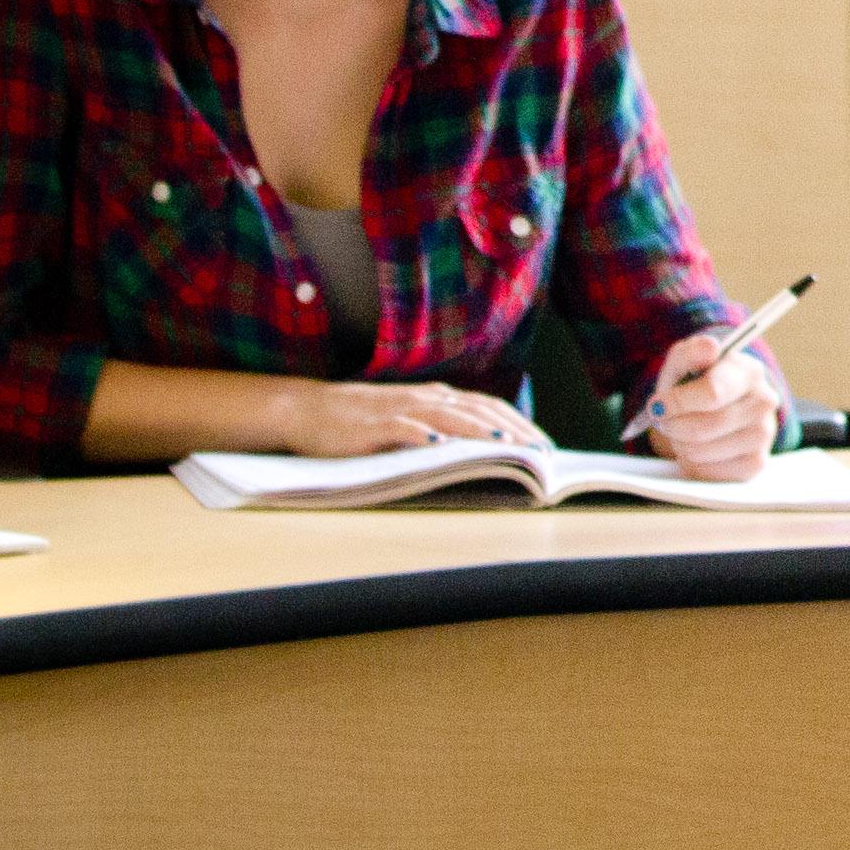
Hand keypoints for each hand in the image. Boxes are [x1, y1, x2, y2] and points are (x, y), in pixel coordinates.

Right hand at [283, 381, 541, 456]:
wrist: (305, 410)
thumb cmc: (360, 420)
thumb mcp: (407, 419)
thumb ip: (439, 427)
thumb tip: (481, 446)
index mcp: (436, 398)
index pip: (487, 407)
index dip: (518, 423)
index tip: (544, 445)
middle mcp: (424, 399)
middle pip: (477, 411)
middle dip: (512, 430)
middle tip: (540, 452)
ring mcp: (398, 410)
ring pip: (447, 417)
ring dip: (478, 431)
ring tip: (506, 445)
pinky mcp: (371, 426)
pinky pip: (400, 428)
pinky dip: (421, 435)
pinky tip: (438, 445)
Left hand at [636, 331, 780, 480]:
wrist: (715, 407)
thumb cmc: (696, 383)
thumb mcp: (686, 362)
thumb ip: (691, 352)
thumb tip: (710, 348)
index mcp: (749, 372)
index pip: (712, 394)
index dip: (677, 402)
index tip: (657, 405)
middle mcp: (764, 403)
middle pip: (702, 428)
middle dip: (673, 426)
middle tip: (665, 420)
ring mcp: (763, 435)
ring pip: (701, 452)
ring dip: (679, 444)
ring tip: (682, 431)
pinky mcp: (756, 463)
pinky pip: (707, 472)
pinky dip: (691, 462)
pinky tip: (697, 447)